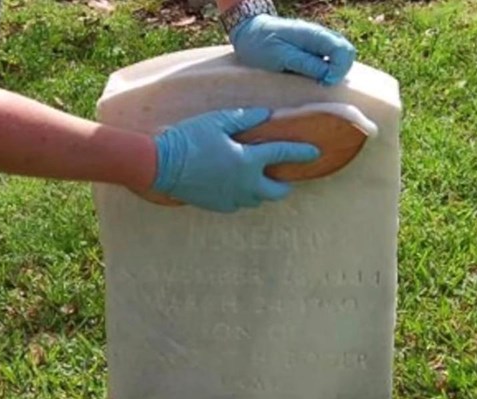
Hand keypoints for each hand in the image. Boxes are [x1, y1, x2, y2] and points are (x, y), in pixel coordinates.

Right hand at [152, 107, 319, 212]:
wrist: (161, 165)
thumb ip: (245, 118)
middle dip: (286, 185)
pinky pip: (239, 204)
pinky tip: (237, 187)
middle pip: (277, 192)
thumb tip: (267, 114)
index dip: (301, 152)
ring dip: (263, 190)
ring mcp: (232, 198)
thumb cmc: (189, 139)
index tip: (315, 152)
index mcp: (247, 160)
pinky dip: (244, 196)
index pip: (283, 155)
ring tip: (259, 180)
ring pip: (258, 200)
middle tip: (286, 178)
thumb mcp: (217, 121)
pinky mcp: (219, 206)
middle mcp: (245, 184)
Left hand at [230, 15, 355, 85]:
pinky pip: (329, 62)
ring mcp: (318, 43)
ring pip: (339, 59)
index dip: (339, 71)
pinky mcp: (313, 51)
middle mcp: (320, 37)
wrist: (249, 34)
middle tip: (320, 85)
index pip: (343, 51)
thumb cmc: (261, 45)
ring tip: (314, 83)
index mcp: (314, 35)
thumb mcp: (280, 57)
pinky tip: (312, 79)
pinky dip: (326, 73)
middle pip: (346, 53)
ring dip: (333, 73)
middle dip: (339, 73)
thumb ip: (305, 64)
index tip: (323, 83)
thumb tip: (327, 75)